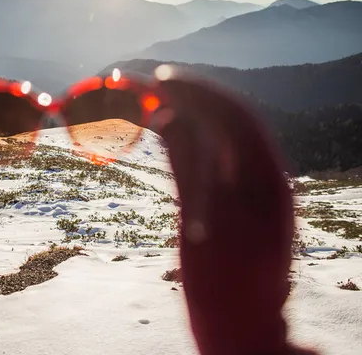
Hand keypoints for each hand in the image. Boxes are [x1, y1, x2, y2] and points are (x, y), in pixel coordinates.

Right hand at [154, 79, 312, 353]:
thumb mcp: (207, 227)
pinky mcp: (228, 204)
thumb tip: (169, 116)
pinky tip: (157, 132)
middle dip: (182, 99)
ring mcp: (245, 191)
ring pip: (210, 138)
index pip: (234, 115)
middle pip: (221, 121)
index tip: (158, 77)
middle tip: (139, 86)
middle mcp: (260, 177)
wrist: (239, 329)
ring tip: (140, 103)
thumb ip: (189, 167)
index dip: (197, 91)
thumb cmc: (225, 288)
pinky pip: (202, 161)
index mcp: (267, 179)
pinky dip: (177, 142)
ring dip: (177, 117)